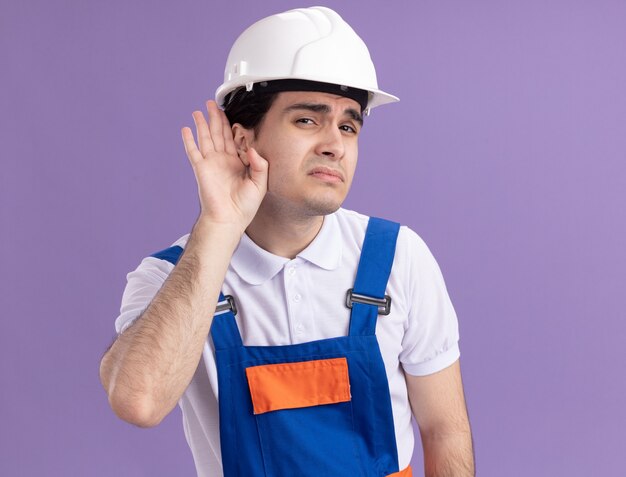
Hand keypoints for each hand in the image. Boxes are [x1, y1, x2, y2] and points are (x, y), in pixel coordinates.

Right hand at [181, 100, 267, 232]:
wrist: (229, 218)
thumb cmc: (245, 206)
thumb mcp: (261, 184)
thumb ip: (260, 165)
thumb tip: (252, 148)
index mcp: (238, 163)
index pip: (235, 139)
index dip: (233, 126)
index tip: (232, 113)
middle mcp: (224, 161)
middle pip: (219, 134)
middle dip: (216, 118)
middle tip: (212, 104)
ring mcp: (211, 163)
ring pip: (206, 138)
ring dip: (202, 124)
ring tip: (199, 111)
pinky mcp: (201, 168)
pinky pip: (193, 151)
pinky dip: (189, 140)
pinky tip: (186, 129)